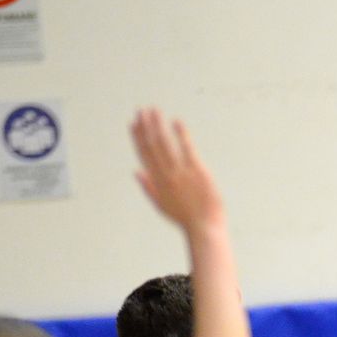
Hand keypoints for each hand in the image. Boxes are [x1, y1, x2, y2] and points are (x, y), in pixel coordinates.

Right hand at [132, 109, 225, 230]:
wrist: (204, 227)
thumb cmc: (185, 218)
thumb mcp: (161, 205)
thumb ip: (148, 187)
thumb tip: (136, 171)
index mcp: (156, 181)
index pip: (143, 154)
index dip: (137, 137)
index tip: (132, 123)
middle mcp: (165, 174)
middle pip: (152, 145)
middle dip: (145, 126)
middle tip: (141, 109)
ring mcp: (180, 172)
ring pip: (165, 144)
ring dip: (157, 125)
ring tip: (153, 110)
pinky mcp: (196, 171)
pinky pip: (186, 148)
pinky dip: (180, 134)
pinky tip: (176, 121)